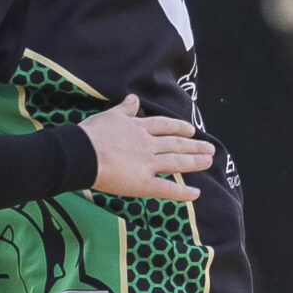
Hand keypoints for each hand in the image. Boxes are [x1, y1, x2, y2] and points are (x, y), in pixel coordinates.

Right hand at [80, 95, 214, 201]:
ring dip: (195, 162)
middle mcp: (148, 145)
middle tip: (211, 148)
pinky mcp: (142, 184)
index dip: (179, 128)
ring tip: (209, 161)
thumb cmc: (91, 134)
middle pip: (176, 144)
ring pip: (177, 162)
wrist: (81, 154)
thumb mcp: (109, 115)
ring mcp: (147, 164)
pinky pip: (166, 189)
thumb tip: (133, 98)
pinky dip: (182, 193)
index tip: (191, 130)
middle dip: (195, 146)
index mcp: (139, 128)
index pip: (164, 126)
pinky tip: (196, 194)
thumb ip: (124, 109)